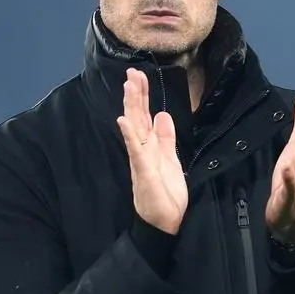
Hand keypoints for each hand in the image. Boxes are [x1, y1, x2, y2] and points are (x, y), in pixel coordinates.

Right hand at [116, 68, 187, 234]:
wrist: (166, 221)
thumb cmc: (167, 193)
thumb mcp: (171, 159)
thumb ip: (166, 138)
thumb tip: (162, 114)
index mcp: (150, 146)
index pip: (144, 115)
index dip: (142, 96)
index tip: (140, 75)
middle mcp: (142, 149)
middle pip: (137, 116)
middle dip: (135, 94)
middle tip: (132, 72)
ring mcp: (141, 159)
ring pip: (134, 127)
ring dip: (131, 106)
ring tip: (129, 86)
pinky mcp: (143, 171)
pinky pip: (135, 150)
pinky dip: (129, 135)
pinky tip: (123, 121)